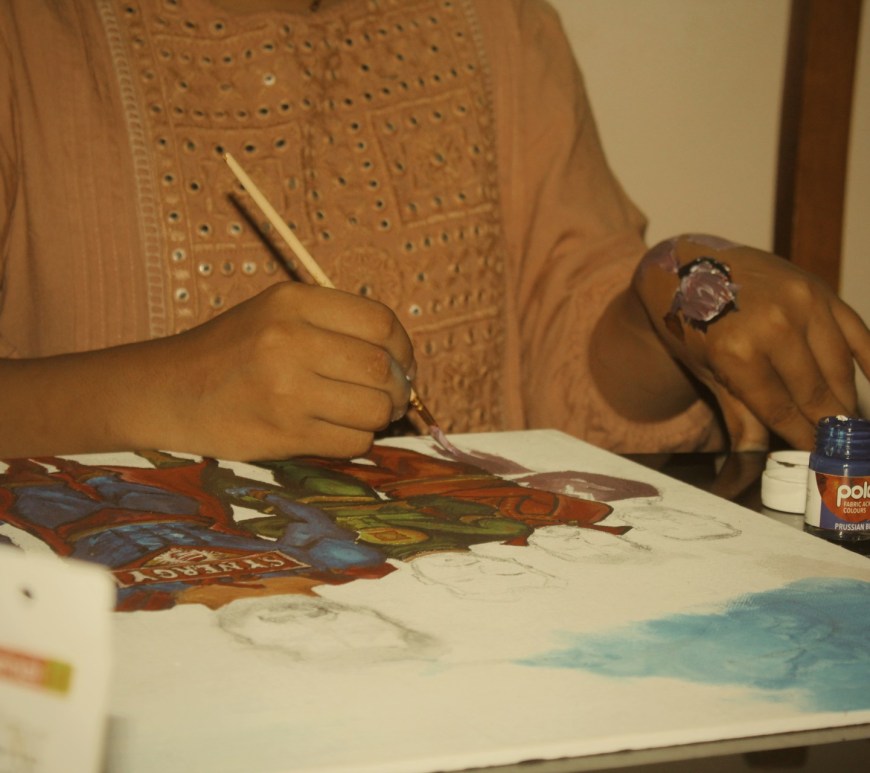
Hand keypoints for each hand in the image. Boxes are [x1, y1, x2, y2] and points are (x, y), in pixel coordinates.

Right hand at [134, 282, 415, 459]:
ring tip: (360, 414)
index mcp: (293, 302)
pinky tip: (336, 431)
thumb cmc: (233, 351)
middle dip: (396, 389)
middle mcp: (290, 341)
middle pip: (381, 369)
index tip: (400, 364)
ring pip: (374, 410)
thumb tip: (402, 362)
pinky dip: (356, 442)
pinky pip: (352, 443)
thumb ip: (335, 325)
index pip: (381, 323)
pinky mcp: (283, 433)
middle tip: (388, 397)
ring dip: (378, 418)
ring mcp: (286, 390)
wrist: (170, 391)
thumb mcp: (277, 313)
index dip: (402, 349)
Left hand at [634, 236, 869, 450]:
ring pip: (839, 368)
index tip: (819, 462)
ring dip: (847, 401)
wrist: (684, 266)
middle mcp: (775, 326)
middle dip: (829, 428)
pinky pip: (857, 333)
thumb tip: (753, 465)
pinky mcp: (820, 288)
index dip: (803, 440)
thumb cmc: (689, 323)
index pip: (782, 411)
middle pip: (816, 393)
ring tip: (851, 428)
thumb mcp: (705, 372)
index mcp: (738, 353)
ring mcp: (803, 303)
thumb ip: (738, 416)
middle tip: (841, 452)